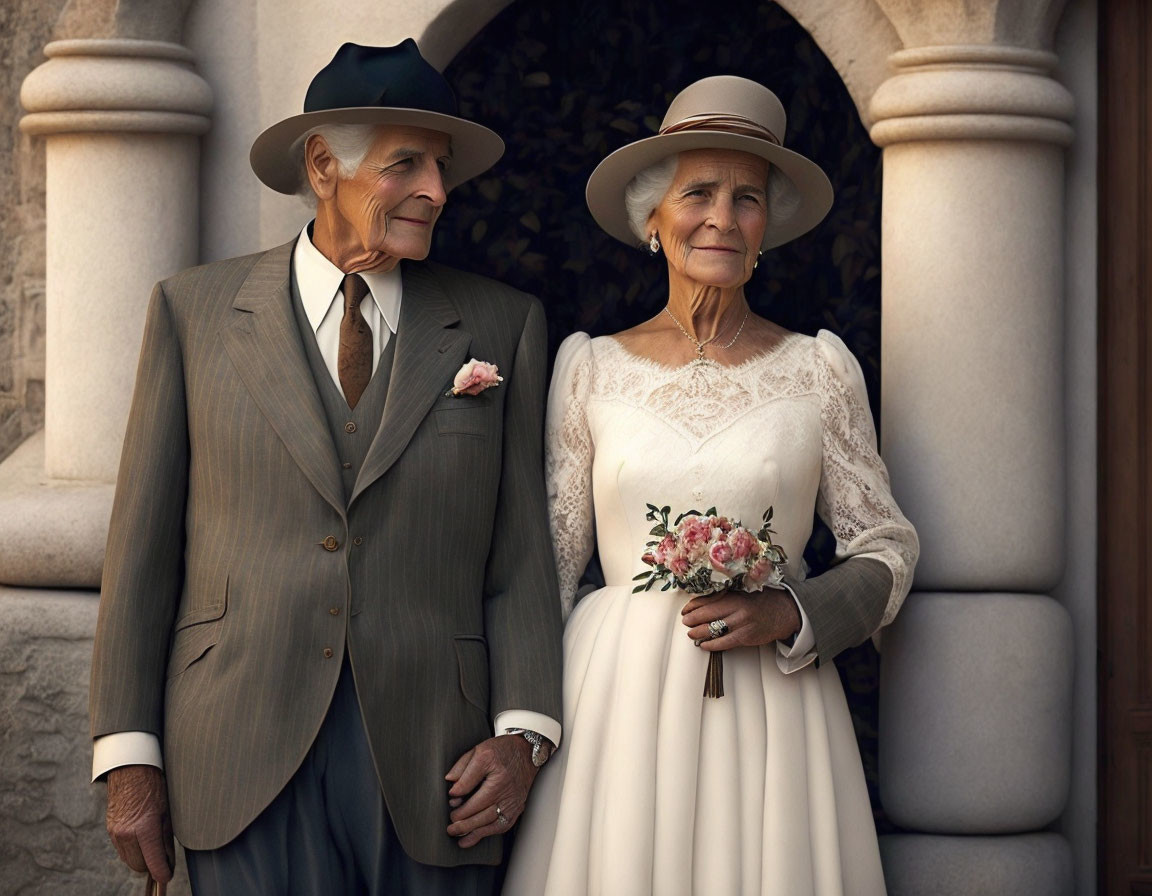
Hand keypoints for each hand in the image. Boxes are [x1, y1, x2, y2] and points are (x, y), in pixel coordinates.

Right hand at [105, 765, 173, 889]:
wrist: (130, 768)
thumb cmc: (153, 785)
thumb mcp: (167, 810)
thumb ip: (166, 838)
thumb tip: (168, 859)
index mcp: (144, 828)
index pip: (153, 862)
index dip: (162, 873)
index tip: (167, 877)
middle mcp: (127, 834)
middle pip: (139, 866)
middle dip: (151, 866)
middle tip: (164, 859)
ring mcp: (116, 833)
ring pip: (129, 860)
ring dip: (141, 859)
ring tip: (154, 847)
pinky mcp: (110, 830)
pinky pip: (122, 850)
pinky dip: (132, 850)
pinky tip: (142, 839)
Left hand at [445, 734, 537, 847]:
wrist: (528, 753)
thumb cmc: (504, 751)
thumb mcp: (480, 750)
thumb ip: (463, 766)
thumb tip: (450, 782)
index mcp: (493, 766)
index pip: (469, 784)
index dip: (457, 794)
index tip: (450, 798)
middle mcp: (504, 785)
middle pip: (479, 807)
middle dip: (461, 819)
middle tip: (450, 825)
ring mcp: (512, 799)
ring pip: (490, 820)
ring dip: (471, 829)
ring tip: (457, 833)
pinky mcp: (516, 808)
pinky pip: (501, 825)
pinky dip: (486, 833)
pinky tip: (474, 836)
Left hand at [681, 588, 800, 649]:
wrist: (786, 611)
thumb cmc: (764, 600)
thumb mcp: (745, 592)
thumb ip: (727, 596)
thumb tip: (703, 601)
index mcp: (736, 595)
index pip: (708, 600)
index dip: (693, 606)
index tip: (685, 610)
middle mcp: (738, 609)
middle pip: (707, 615)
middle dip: (692, 619)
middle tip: (685, 622)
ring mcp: (742, 624)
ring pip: (713, 630)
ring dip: (698, 633)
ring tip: (691, 634)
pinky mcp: (746, 637)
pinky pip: (725, 643)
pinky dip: (712, 645)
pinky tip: (704, 645)